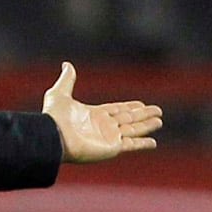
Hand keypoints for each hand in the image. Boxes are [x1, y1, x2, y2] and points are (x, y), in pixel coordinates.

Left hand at [42, 62, 162, 162]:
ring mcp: (108, 138)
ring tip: (159, 121)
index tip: (141, 104)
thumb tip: (66, 64)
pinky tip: (153, 142)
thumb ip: (67, 79)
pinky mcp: (111, 148)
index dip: (129, 107)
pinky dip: (142, 144)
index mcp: (93, 114)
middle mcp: (103, 126)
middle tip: (158, 111)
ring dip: (147, 126)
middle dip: (143, 115)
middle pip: (128, 118)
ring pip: (133, 129)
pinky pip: (131, 145)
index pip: (117, 109)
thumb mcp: (59, 93)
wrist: (52, 136)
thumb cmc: (54, 117)